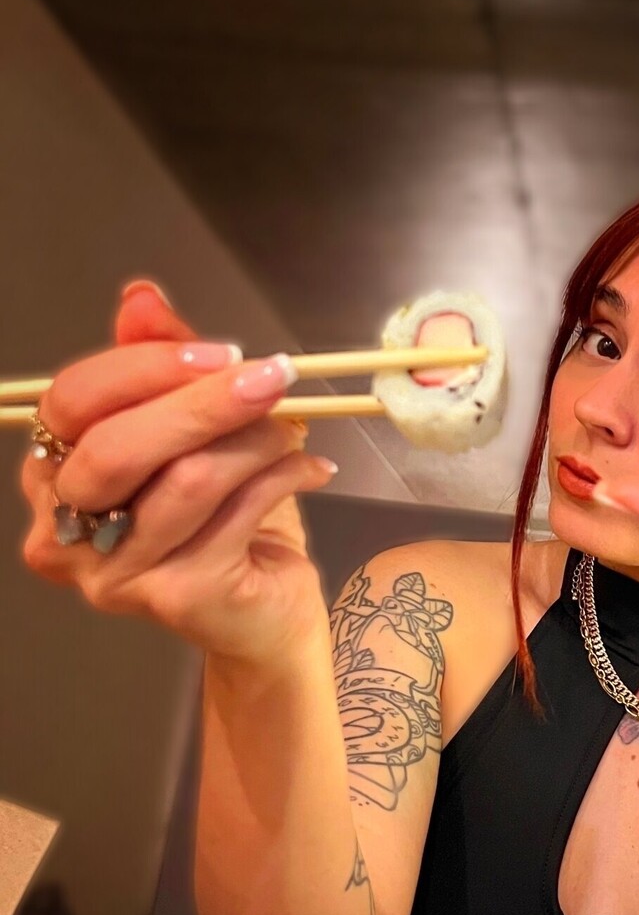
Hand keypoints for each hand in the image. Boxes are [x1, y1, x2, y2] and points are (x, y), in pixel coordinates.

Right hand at [20, 281, 337, 663]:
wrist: (264, 616)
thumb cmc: (223, 523)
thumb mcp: (192, 432)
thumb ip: (164, 367)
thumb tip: (141, 298)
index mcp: (53, 478)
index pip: (71, 403)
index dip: (145, 367)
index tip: (220, 352)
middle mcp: (65, 533)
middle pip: (120, 445)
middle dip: (205, 401)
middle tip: (272, 376)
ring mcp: (115, 574)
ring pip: (187, 478)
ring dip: (256, 440)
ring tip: (292, 430)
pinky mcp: (177, 597)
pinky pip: (237, 512)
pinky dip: (284, 477)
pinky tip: (309, 469)